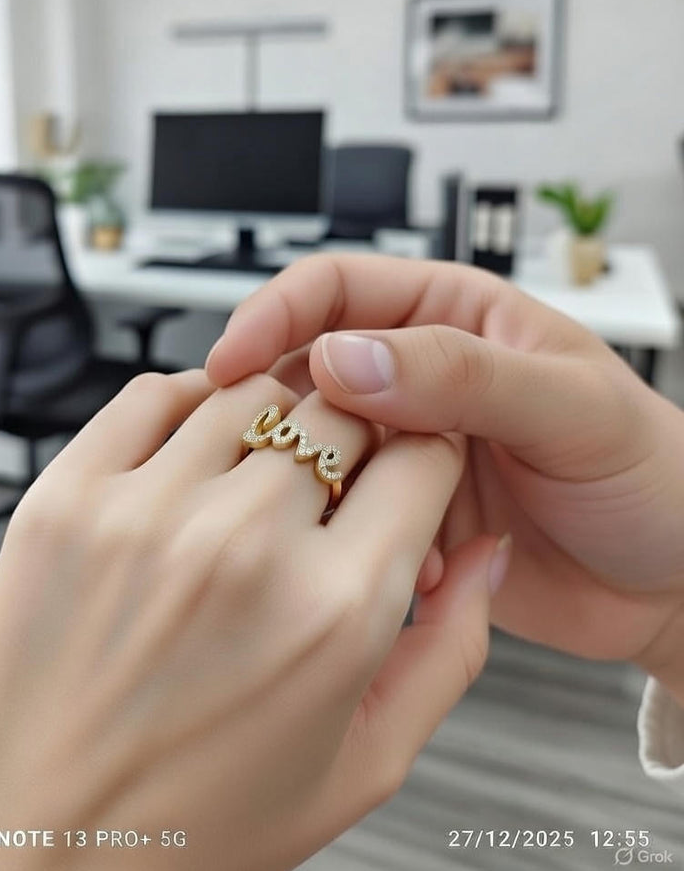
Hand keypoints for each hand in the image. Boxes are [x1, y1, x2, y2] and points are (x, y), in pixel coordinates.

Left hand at [0, 367, 504, 870]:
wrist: (30, 843)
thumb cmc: (193, 820)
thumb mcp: (364, 765)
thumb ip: (450, 650)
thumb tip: (486, 552)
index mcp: (333, 614)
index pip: (422, 456)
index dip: (427, 455)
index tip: (407, 469)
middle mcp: (242, 547)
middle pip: (343, 408)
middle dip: (358, 434)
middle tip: (335, 478)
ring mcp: (146, 513)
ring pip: (251, 391)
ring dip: (274, 418)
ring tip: (259, 474)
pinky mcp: (67, 498)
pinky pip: (151, 394)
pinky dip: (189, 401)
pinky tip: (194, 451)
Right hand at [206, 255, 683, 704]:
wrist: (674, 581)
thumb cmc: (650, 474)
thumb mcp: (570, 407)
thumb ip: (460, 373)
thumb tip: (344, 358)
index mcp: (455, 317)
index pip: (338, 289)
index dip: (276, 314)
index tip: (231, 359)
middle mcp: (422, 378)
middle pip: (310, 369)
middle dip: (286, 411)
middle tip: (276, 457)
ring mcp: (411, 448)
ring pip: (322, 450)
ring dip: (327, 487)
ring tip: (362, 521)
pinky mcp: (409, 515)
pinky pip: (349, 518)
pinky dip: (359, 543)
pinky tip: (411, 569)